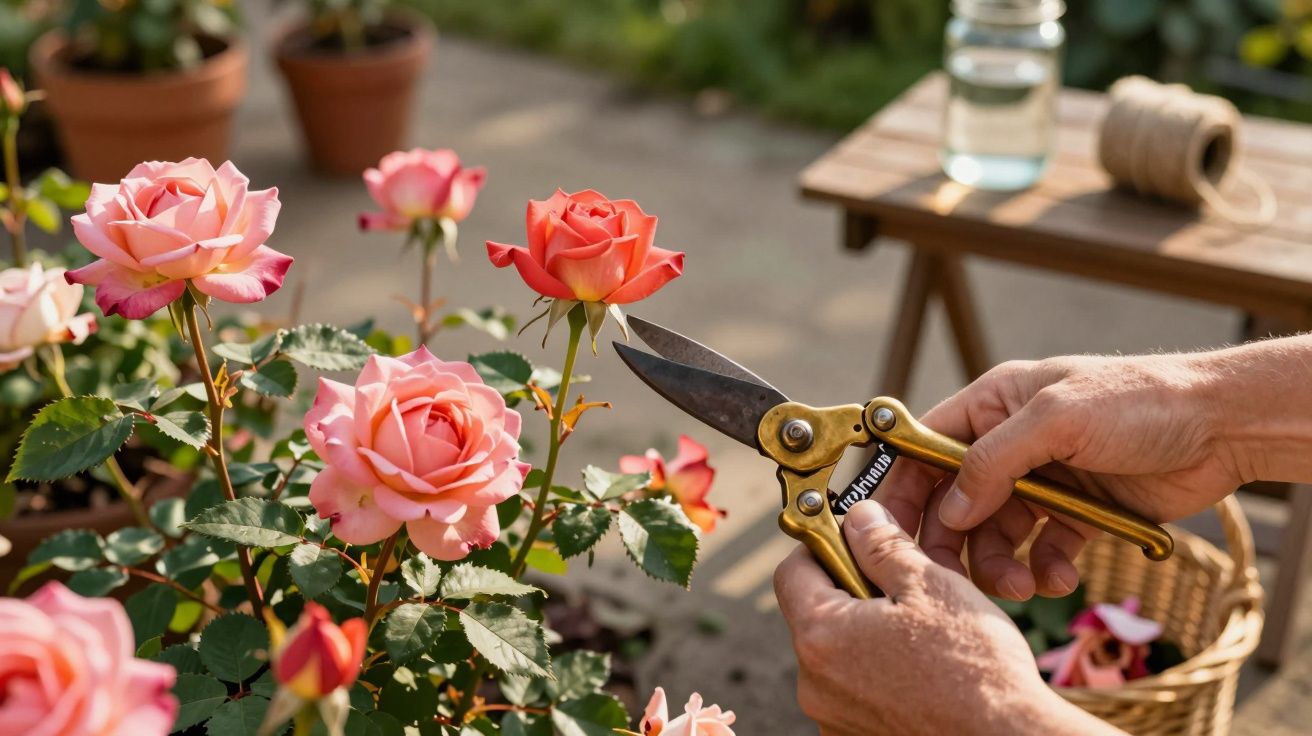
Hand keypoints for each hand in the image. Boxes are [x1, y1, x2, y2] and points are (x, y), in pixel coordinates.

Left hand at [773, 501, 1120, 735]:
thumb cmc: (975, 669)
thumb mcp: (929, 585)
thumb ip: (883, 545)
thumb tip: (859, 517)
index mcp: (820, 636)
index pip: (793, 570)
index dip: (824, 545)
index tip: (855, 540)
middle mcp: (814, 683)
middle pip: (817, 613)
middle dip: (853, 591)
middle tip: (902, 587)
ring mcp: (833, 717)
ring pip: (840, 653)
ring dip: (869, 634)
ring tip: (921, 634)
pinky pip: (857, 689)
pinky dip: (880, 673)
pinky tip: (921, 670)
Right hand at [877, 354, 1244, 600]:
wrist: (1221, 428)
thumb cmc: (1139, 401)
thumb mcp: (1056, 418)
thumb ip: (992, 461)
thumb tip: (949, 508)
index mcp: (993, 404)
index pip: (924, 447)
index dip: (902, 488)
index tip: (884, 530)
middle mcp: (1008, 443)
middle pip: (953, 501)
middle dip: (951, 543)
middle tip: (951, 580)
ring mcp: (1041, 481)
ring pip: (993, 535)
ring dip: (998, 566)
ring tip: (1022, 586)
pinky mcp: (1075, 514)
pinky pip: (1039, 552)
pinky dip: (1043, 570)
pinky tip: (1062, 576)